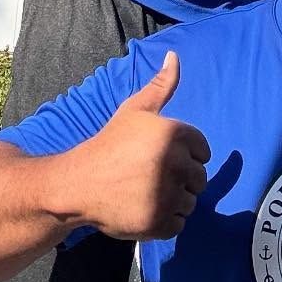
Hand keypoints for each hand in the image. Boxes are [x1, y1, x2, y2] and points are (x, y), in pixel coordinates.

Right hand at [66, 52, 210, 241]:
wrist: (77, 183)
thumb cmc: (109, 145)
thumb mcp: (135, 110)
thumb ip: (161, 86)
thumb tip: (174, 57)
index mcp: (176, 134)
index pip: (204, 152)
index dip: (184, 156)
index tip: (158, 158)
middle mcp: (175, 163)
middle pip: (200, 179)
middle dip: (180, 180)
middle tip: (149, 177)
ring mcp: (167, 194)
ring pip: (191, 202)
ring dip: (173, 201)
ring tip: (145, 193)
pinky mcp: (159, 222)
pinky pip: (179, 224)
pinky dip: (164, 222)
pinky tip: (143, 209)